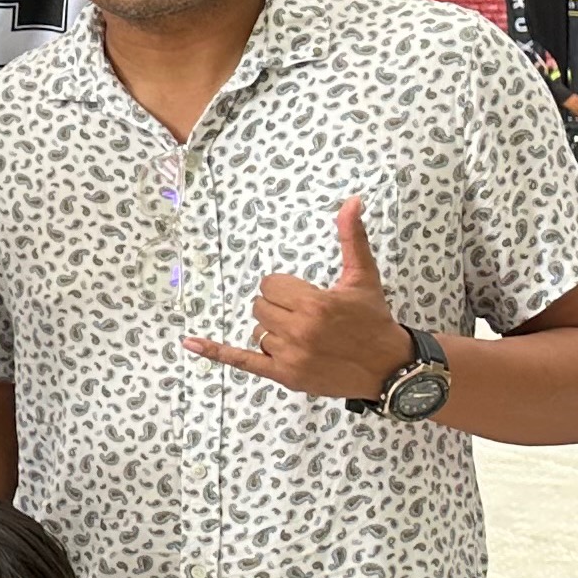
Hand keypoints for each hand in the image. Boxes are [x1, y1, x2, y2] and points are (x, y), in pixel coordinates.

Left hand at [184, 198, 409, 400]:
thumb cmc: (373, 319)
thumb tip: (351, 201)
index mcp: (315, 304)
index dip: (285, 288)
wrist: (388, 367)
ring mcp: (290, 356)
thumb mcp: (362, 277)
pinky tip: (189, 343)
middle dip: (279, 307)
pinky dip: (215, 352)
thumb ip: (351, 239)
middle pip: (260, 306)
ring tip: (305, 336)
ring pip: (258, 330)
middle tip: (307, 316)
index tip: (306, 296)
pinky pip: (241, 361)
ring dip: (274, 330)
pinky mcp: (284, 376)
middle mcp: (299, 330)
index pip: (270, 285)